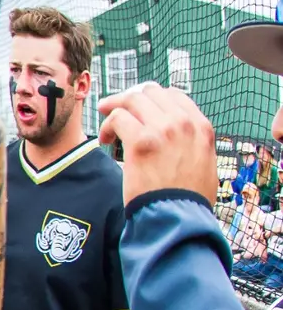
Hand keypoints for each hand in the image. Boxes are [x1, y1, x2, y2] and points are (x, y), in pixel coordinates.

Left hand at [98, 82, 218, 204]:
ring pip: (132, 100)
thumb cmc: (187, 197)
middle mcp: (184, 123)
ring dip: (114, 110)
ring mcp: (164, 130)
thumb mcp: (204, 161)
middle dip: (128, 100)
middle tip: (114, 111)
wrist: (180, 216)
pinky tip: (105, 141)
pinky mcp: (142, 141)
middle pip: (149, 93)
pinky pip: (118, 118)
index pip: (173, 96)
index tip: (137, 110)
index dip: (150, 100)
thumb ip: (190, 142)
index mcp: (201, 126)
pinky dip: (107, 126)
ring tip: (108, 129)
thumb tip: (175, 134)